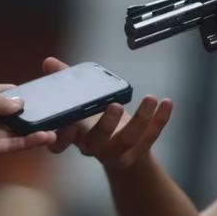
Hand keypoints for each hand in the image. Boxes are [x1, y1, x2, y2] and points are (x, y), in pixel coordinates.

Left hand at [0, 84, 55, 157]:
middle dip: (26, 114)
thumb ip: (6, 102)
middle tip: (48, 112)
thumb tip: (21, 104)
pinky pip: (12, 144)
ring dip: (32, 130)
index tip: (35, 95)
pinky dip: (28, 142)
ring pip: (13, 131)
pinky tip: (44, 137)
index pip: (1, 93)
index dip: (16, 94)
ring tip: (52, 128)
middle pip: (9, 114)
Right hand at [42, 57, 172, 170]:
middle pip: (97, 142)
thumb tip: (49, 62)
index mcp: (74, 136)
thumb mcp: (78, 101)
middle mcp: (93, 148)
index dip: (62, 138)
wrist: (118, 151)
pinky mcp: (138, 152)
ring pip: (128, 140)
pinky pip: (150, 137)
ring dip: (141, 119)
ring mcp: (116, 153)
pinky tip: (167, 103)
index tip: (68, 124)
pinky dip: (160, 120)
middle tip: (115, 106)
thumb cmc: (93, 120)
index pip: (60, 144)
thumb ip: (64, 81)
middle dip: (106, 125)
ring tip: (150, 98)